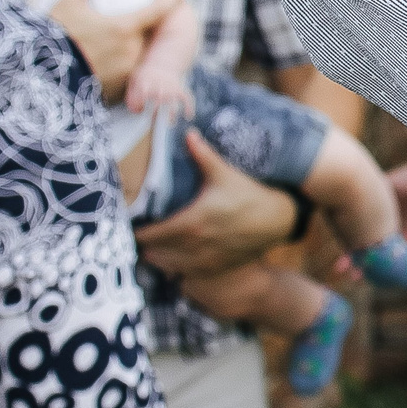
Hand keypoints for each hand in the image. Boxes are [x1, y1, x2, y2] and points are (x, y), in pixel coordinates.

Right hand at [48, 0, 184, 98]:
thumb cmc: (55, 34)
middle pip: (144, 34)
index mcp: (124, 27)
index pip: (156, 11)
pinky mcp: (119, 88)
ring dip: (129, 48)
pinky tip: (105, 63)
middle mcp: (131, 50)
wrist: (41, 74)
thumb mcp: (69, 3)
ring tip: (107, 45)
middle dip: (138, 29)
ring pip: (136, 54)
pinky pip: (127, 74)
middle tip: (119, 26)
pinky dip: (121, 66)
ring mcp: (126, 71)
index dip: (169, 0)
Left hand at [127, 62, 194, 121]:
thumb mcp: (135, 80)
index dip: (140, 103)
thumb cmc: (146, 75)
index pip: (142, 93)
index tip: (140, 110)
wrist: (163, 62)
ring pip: (173, 101)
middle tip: (153, 120)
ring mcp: (171, 87)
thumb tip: (135, 110)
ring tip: (169, 122)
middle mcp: (159, 84)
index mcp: (145, 81)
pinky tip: (188, 116)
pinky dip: (190, 107)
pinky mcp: (180, 89)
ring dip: (172, 113)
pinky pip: (187, 98)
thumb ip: (132, 95)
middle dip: (156, 111)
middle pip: (159, 99)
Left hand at [135, 129, 292, 277]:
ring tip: (153, 248)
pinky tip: (175, 259)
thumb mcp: (224, 174)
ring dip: (159, 258)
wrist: (276, 220)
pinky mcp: (216, 268)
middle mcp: (195, 245)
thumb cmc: (248, 195)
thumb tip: (187, 133)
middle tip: (139, 235)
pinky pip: (187, 275)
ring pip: (168, 266)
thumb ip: (202, 155)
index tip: (130, 225)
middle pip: (155, 253)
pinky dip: (176, 268)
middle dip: (144, 246)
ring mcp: (206, 260)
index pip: (151, 235)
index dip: (137, 232)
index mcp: (191, 222)